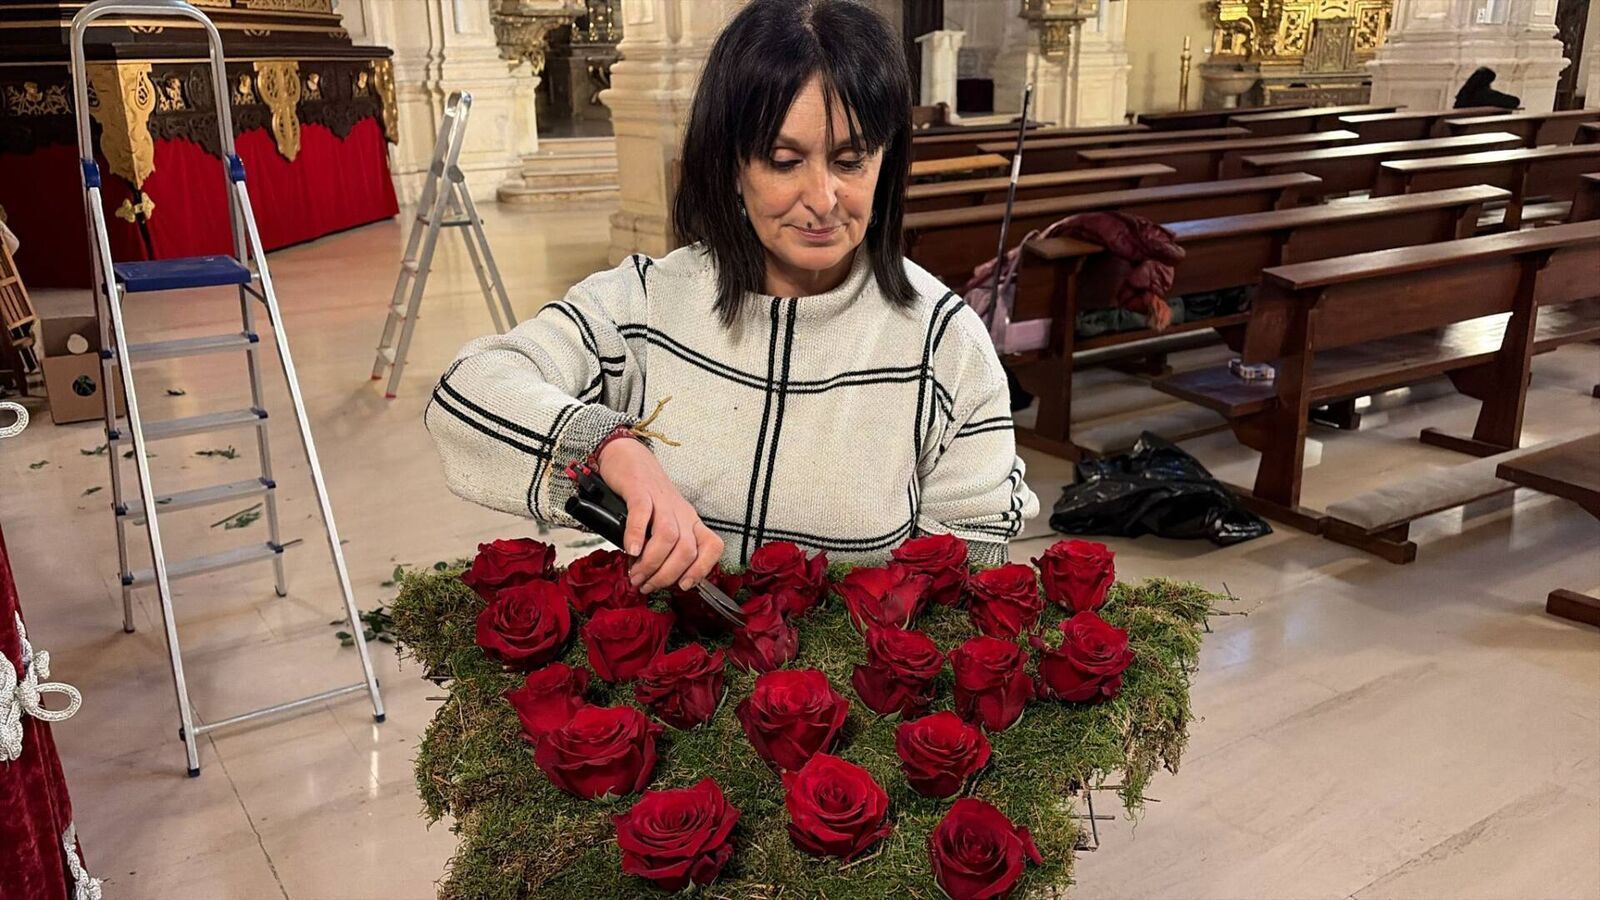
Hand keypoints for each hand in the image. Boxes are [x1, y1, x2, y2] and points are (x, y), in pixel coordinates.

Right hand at [596, 437, 724, 593]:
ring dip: (651, 562)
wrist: (628, 456)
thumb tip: (649, 577)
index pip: (712, 546)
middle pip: (687, 549)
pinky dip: (637, 535)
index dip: (702, 569)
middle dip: (666, 575)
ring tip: (635, 574)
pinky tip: (630, 550)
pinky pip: (642, 513)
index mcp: (690, 521)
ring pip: (668, 536)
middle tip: (645, 585)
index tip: (682, 585)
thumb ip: (658, 547)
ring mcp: (662, 500)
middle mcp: (681, 512)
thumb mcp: (660, 521)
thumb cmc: (644, 494)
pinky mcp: (639, 489)